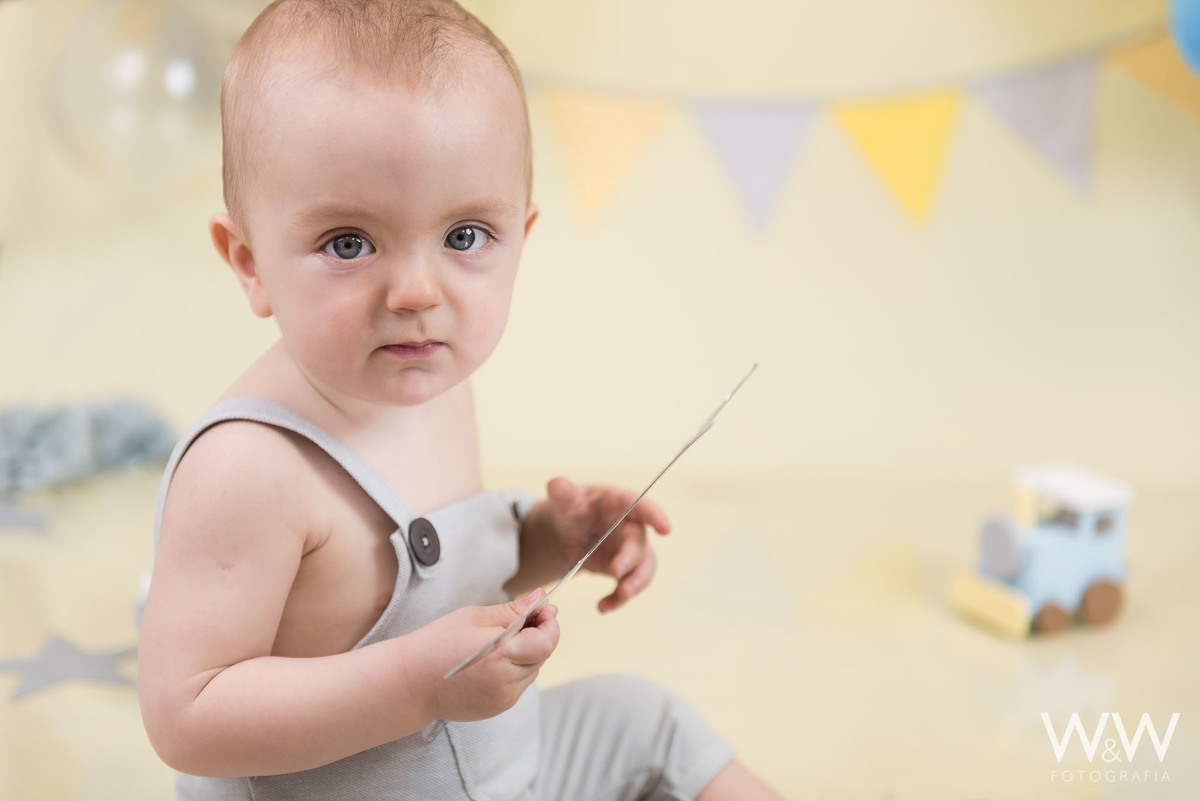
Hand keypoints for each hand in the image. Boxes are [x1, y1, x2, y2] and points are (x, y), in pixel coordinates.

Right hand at [408, 589, 558, 721]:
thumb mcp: (474, 617)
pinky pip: (519, 683)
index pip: (546, 641)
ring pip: (533, 669)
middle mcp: (506, 681)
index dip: (549, 623)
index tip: (544, 608)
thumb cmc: (437, 644)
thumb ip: (512, 611)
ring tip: (503, 638)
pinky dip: (515, 668)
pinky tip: (495, 658)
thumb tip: (540, 598)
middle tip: (524, 616)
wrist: (410, 683)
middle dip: (539, 633)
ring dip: (528, 652)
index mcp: (500, 655)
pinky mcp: (498, 707)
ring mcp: (503, 698)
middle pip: (542, 655)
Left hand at [543, 477, 671, 613]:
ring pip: (643, 567)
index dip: (655, 516)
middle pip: (639, 542)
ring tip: (620, 596)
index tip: (665, 529)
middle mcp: (630, 526)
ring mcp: (630, 549)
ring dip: (635, 583)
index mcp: (619, 503)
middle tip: (616, 572)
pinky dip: (619, 598)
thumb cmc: (571, 509)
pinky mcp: (625, 569)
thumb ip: (562, 493)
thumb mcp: (564, 501)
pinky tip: (602, 606)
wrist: (568, 532)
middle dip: (631, 558)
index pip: (641, 506)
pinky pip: (629, 585)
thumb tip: (556, 484)